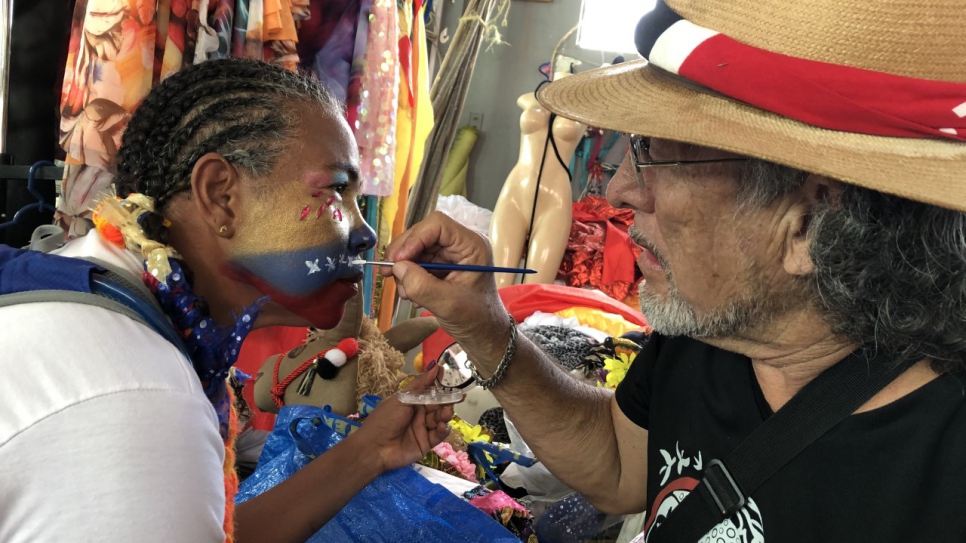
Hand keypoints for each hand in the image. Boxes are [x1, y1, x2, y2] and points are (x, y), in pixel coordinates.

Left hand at [354, 366, 454, 471]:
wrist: (374, 448)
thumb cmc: (385, 419)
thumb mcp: (401, 399)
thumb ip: (420, 384)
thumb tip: (436, 366)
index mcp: (411, 402)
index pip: (430, 392)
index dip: (441, 387)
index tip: (454, 381)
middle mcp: (419, 414)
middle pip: (438, 405)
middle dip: (447, 401)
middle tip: (457, 397)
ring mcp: (423, 428)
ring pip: (440, 419)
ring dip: (445, 414)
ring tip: (447, 412)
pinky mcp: (427, 443)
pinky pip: (438, 435)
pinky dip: (443, 429)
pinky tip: (442, 426)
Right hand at [383, 212, 509, 366]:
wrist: (483, 335)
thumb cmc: (476, 319)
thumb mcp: (448, 304)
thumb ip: (422, 285)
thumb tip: (397, 268)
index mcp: (472, 246)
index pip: (438, 225)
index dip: (415, 238)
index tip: (399, 260)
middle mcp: (460, 245)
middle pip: (423, 234)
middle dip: (404, 254)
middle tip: (388, 273)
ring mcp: (450, 255)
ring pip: (416, 248)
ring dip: (404, 268)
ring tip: (406, 292)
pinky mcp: (441, 266)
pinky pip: (417, 262)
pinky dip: (409, 277)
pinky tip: (412, 294)